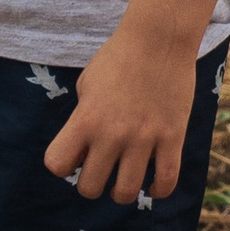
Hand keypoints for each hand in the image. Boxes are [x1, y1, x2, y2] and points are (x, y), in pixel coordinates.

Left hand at [45, 13, 202, 205]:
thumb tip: (84, 148)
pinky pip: (167, 181)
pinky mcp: (172, 137)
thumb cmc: (118, 57)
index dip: (64, 164)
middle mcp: (112, 134)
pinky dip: (158, 190)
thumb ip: (82, 117)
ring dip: (122, 191)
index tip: (75, 154)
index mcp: (85, 119)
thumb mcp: (86, 84)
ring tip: (125, 180)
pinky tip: (153, 184)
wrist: (158, 38)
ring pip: (125, 192)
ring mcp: (144, 138)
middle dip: (92, 183)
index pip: (57, 164)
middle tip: (102, 170)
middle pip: (89, 188)